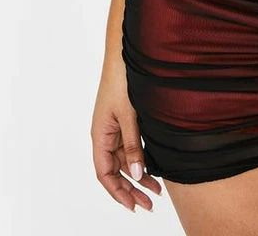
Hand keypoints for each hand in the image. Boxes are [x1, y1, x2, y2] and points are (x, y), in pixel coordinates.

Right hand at [91, 60, 162, 211]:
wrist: (126, 54)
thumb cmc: (122, 80)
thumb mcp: (129, 115)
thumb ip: (133, 144)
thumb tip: (137, 174)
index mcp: (100, 135)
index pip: (105, 173)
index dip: (118, 192)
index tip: (133, 205)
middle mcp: (106, 134)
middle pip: (116, 170)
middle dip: (131, 189)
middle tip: (149, 204)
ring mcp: (116, 127)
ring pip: (126, 160)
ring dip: (139, 175)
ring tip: (157, 191)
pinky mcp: (126, 119)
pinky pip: (132, 146)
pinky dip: (142, 158)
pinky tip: (155, 167)